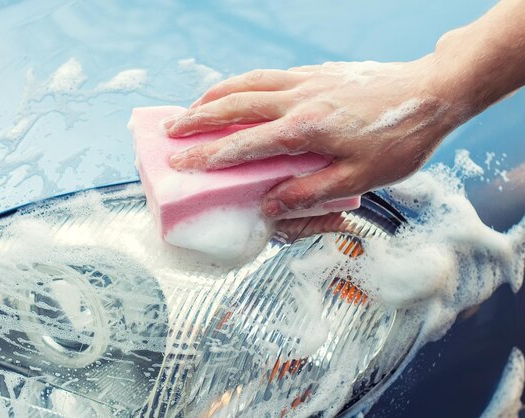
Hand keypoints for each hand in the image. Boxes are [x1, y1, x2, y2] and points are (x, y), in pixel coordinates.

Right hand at [165, 57, 462, 216]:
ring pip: (247, 83)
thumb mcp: (361, 177)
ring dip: (214, 95)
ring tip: (192, 107)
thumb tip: (270, 204)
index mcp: (305, 129)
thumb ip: (311, 190)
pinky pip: (267, 75)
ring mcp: (307, 80)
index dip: (208, 155)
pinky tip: (237, 91)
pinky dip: (241, 83)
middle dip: (197, 118)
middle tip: (170, 129)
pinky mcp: (317, 72)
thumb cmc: (401, 138)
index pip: (244, 144)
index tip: (180, 161)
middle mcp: (298, 99)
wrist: (434, 92)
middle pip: (234, 105)